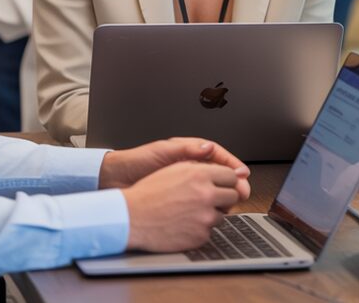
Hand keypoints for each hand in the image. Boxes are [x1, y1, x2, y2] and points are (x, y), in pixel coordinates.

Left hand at [99, 138, 250, 199]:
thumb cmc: (136, 162)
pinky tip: (215, 210)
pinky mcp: (180, 197)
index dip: (232, 165)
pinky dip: (210, 204)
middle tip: (243, 192)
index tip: (243, 174)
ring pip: (213, 187)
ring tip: (233, 201)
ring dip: (225, 193)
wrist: (116, 179)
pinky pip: (201, 200)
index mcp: (188, 152)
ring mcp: (185, 182)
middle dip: (233, 182)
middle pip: (220, 173)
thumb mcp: (162, 152)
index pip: (217, 156)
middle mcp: (189, 166)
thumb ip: (186, 150)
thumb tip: (208, 148)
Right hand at [121, 162, 244, 251]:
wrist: (131, 217)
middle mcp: (206, 194)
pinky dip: (200, 229)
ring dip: (210, 213)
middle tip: (207, 199)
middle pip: (232, 195)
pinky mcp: (201, 235)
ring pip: (222, 215)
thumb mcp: (174, 169)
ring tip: (188, 212)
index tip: (222, 184)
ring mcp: (205, 217)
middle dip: (223, 197)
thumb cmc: (149, 193)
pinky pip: (210, 231)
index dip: (226, 181)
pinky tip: (183, 224)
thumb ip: (201, 167)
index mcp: (201, 175)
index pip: (232, 176)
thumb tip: (222, 170)